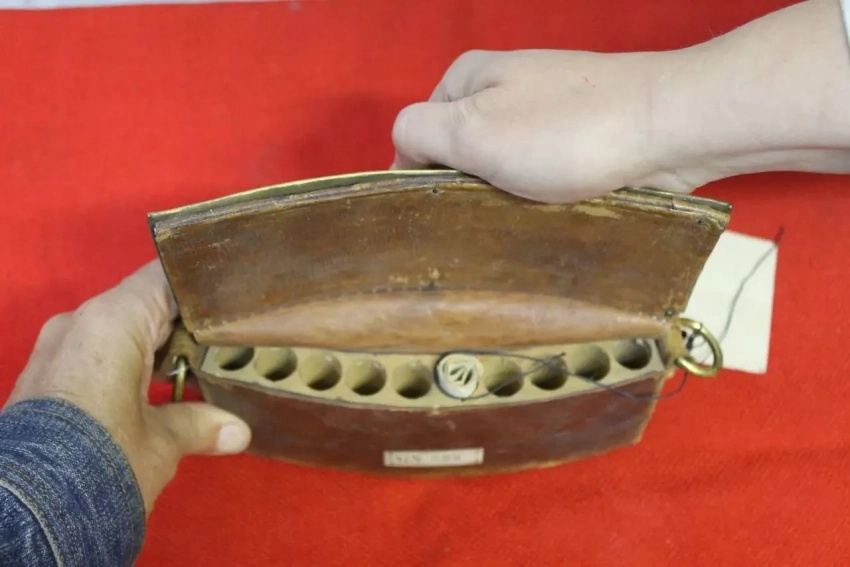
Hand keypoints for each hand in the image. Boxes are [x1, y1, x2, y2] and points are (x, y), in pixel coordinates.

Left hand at [4, 261, 251, 514]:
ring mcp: (57, 349)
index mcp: (113, 320)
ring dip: (154, 350)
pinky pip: (95, 355)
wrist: (25, 511)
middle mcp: (81, 322)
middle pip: (144, 305)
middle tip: (227, 341)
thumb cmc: (101, 459)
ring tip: (196, 370)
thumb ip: (201, 424)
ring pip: (119, 332)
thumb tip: (238, 431)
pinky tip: (154, 392)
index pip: (165, 277)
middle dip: (184, 326)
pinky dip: (126, 366)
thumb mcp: (162, 442)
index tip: (234, 299)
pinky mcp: (43, 378)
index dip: (203, 285)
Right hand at [391, 48, 681, 202]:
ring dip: (507, 199)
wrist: (670, 127)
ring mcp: (544, 114)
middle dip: (469, 191)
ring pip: (502, 170)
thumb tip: (402, 151)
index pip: (416, 135)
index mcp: (468, 77)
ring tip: (524, 218)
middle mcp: (503, 90)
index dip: (422, 177)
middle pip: (461, 154)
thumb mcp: (472, 130)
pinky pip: (541, 176)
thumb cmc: (569, 130)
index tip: (442, 212)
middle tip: (486, 220)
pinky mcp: (578, 138)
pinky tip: (552, 213)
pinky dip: (541, 197)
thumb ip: (418, 132)